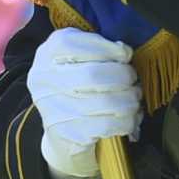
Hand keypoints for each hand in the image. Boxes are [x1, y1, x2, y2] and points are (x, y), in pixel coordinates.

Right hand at [28, 28, 141, 178]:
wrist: (63, 135)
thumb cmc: (79, 87)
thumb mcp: (81, 57)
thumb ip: (99, 47)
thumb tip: (124, 51)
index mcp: (49, 52)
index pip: (75, 44)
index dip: (108, 48)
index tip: (125, 55)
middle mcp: (44, 79)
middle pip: (94, 74)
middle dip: (124, 76)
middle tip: (133, 80)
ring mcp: (53, 109)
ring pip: (106, 102)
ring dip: (130, 100)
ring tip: (134, 99)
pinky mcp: (67, 134)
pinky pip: (108, 125)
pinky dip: (127, 121)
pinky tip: (130, 118)